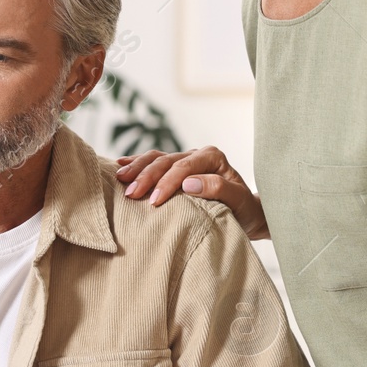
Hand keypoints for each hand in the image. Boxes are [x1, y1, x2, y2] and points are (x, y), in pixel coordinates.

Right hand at [115, 146, 269, 239]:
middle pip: (166, 160)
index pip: (183, 167)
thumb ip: (218, 189)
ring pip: (156, 158)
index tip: (154, 201)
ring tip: (120, 179)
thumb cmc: (243, 209)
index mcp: (212, 157)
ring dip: (137, 169)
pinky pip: (153, 162)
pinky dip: (137, 164)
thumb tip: (188, 184)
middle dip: (146, 176)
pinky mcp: (175, 168)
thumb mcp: (238, 201)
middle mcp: (197, 153)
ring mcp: (184, 159)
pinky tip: (120, 165)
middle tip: (131, 194)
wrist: (246, 212)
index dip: (166, 183)